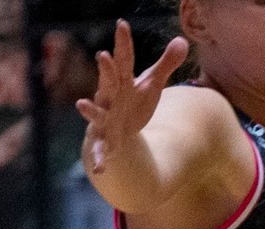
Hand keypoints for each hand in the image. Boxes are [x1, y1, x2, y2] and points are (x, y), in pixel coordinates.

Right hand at [75, 20, 187, 175]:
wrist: (119, 133)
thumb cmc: (132, 103)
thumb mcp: (151, 85)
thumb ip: (166, 64)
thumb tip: (182, 41)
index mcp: (121, 82)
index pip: (124, 60)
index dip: (123, 43)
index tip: (122, 23)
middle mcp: (109, 98)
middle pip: (107, 82)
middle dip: (106, 71)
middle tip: (104, 55)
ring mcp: (104, 118)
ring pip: (95, 113)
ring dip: (89, 110)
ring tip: (81, 104)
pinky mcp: (105, 141)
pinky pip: (100, 150)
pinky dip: (99, 158)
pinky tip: (99, 168)